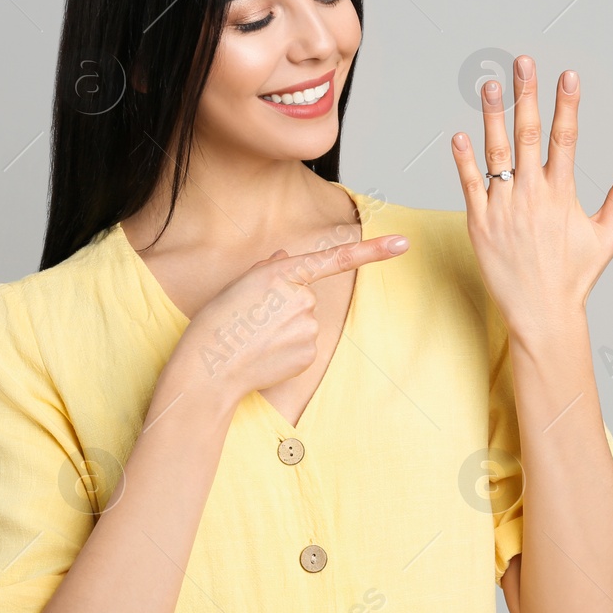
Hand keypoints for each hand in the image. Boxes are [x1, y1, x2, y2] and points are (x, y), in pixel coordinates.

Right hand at [168, 234, 409, 403]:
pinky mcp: (309, 354)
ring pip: (304, 323)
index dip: (373, 250)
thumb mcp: (239, 285)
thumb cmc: (218, 323)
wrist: (210, 368)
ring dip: (284, 330)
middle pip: (304, 298)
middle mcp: (302, 298)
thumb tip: (285, 259)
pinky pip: (304, 346)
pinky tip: (266, 355)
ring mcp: (308, 328)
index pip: (335, 258)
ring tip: (256, 339)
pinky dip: (287, 351)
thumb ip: (268, 270)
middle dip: (284, 308)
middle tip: (253, 321)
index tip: (403, 243)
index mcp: (282, 274)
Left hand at [450, 56, 612, 335]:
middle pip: (528, 134)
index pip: (566, 138)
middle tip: (522, 63)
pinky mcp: (480, 224)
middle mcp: (532, 196)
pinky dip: (464, 160)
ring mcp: (503, 208)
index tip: (567, 75)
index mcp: (562, 195)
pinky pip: (470, 185)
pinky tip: (459, 135)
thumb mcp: (606, 237)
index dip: (566, 104)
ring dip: (492, 116)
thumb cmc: (574, 278)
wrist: (541, 314)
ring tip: (490, 84)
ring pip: (496, 153)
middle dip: (526, 95)